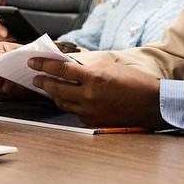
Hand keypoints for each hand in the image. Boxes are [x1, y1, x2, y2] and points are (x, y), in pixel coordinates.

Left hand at [28, 58, 167, 129]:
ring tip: (49, 87)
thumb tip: (69, 65)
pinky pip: (74, 112)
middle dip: (43, 82)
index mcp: (93, 77)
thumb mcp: (109, 66)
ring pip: (62, 102)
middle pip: (56, 88)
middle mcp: (89, 95)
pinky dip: (68, 104)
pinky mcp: (93, 121)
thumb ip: (87, 66)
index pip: (60, 70)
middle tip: (35, 77)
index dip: (43, 65)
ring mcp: (90, 110)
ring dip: (53, 94)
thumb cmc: (133, 81)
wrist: (150, 103)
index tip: (32, 62)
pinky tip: (66, 98)